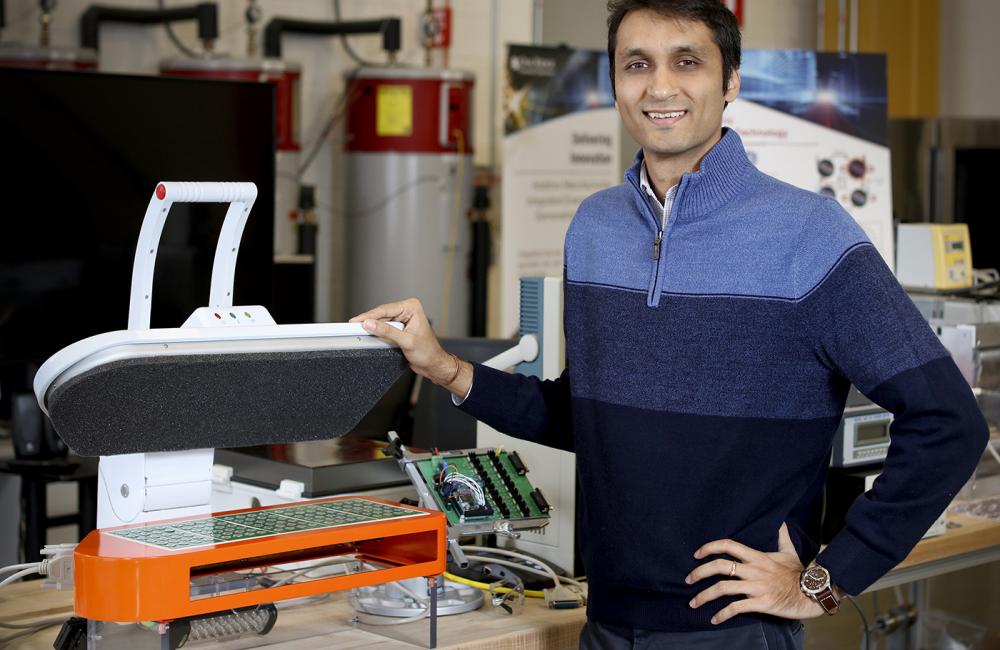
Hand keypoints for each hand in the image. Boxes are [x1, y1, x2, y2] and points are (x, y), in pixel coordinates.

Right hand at [350, 298, 471, 394]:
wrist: (433, 364)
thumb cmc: (427, 353)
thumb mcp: (406, 341)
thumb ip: (386, 332)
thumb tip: (369, 324)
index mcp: (412, 307)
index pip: (386, 309)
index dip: (369, 316)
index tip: (356, 321)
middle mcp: (408, 309)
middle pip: (382, 313)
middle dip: (368, 320)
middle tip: (352, 325)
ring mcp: (403, 317)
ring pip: (381, 320)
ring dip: (371, 325)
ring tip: (356, 329)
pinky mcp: (400, 327)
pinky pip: (384, 326)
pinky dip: (376, 330)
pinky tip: (367, 332)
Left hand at [686, 523, 823, 624]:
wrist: (814, 593)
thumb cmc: (799, 573)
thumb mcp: (789, 551)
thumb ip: (781, 536)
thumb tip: (781, 521)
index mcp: (757, 556)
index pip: (728, 546)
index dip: (709, 547)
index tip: (696, 554)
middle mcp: (754, 570)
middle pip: (720, 566)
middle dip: (699, 572)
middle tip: (688, 580)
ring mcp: (756, 587)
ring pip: (723, 589)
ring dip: (704, 596)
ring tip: (692, 603)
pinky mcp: (761, 604)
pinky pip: (736, 609)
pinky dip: (722, 614)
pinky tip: (713, 619)